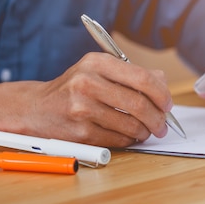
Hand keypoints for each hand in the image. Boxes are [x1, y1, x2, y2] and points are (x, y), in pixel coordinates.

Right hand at [23, 53, 172, 147]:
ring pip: (131, 125)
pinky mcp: (80, 132)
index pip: (142, 78)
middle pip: (139, 104)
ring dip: (145, 131)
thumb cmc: (74, 88)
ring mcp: (82, 109)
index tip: (168, 104)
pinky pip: (118, 139)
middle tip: (163, 125)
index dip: (161, 94)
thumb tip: (162, 83)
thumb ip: (130, 73)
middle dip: (158, 118)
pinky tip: (128, 136)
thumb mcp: (97, 70)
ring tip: (146, 131)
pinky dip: (129, 140)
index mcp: (96, 62)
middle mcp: (88, 83)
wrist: (36, 108)